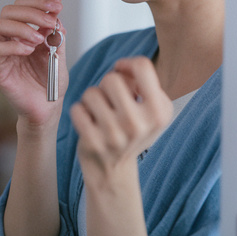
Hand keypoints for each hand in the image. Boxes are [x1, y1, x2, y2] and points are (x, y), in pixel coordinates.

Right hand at [0, 0, 67, 126]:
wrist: (48, 108)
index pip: (21, 6)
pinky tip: (30, 50)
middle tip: (51, 20)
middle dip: (32, 11)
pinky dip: (15, 46)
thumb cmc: (51, 81)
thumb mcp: (58, 50)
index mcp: (20, 32)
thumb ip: (55, 29)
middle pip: (8, 11)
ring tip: (40, 38)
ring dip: (22, 27)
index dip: (38, 2)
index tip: (57, 4)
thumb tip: (56, 5)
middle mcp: (5, 40)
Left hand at [70, 57, 172, 183]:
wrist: (114, 171)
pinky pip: (77, 109)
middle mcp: (139, 124)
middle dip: (107, 86)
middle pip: (112, 79)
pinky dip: (80, 112)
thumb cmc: (131, 132)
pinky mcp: (93, 142)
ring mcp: (115, 135)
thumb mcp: (151, 110)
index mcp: (159, 113)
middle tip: (110, 100)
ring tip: (99, 113)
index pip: (143, 67)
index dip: (128, 65)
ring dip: (92, 99)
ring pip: (91, 93)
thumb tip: (121, 67)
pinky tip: (89, 123)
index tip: (122, 72)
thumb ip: (142, 83)